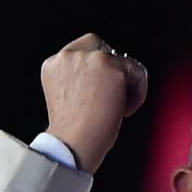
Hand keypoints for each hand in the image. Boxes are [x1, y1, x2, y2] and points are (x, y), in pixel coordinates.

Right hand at [40, 33, 147, 173]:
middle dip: (113, 69)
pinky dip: (138, 93)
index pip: (82, 50)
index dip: (97, 68)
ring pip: (122, 61)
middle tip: (116, 96)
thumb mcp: (68, 99)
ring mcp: (90, 59)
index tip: (101, 90)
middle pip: (102, 48)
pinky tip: (125, 111)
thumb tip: (104, 80)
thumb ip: (79, 82)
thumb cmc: (73, 132)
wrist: (73, 143)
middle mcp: (69, 56)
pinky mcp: (111, 68)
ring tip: (119, 109)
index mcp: (54, 64)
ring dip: (126, 85)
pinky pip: (137, 72)